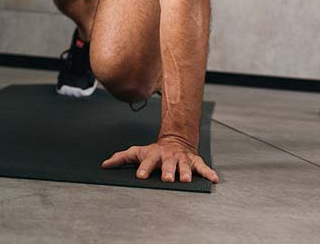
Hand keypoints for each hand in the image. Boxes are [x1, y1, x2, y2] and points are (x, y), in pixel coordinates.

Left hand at [101, 137, 218, 182]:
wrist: (176, 140)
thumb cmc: (154, 151)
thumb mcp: (138, 152)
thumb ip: (122, 158)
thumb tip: (105, 165)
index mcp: (155, 155)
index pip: (148, 161)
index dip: (144, 168)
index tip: (140, 175)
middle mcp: (169, 157)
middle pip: (168, 164)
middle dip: (168, 171)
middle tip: (167, 178)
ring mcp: (183, 159)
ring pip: (185, 166)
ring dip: (186, 172)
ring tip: (185, 180)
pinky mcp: (194, 161)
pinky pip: (203, 167)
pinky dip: (209, 172)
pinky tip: (214, 179)